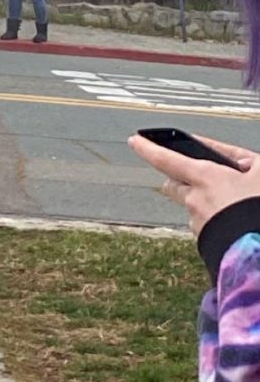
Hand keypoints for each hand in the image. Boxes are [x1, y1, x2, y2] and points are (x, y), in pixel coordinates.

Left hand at [128, 133, 257, 236]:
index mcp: (205, 177)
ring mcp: (198, 223)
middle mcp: (195, 200)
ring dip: (200, 200)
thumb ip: (246, 160)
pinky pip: (203, 224)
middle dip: (176, 178)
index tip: (134, 140)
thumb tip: (238, 161)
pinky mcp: (205, 241)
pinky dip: (212, 218)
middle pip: (173, 185)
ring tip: (229, 202)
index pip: (166, 159)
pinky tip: (231, 221)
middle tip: (188, 174)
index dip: (148, 148)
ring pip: (191, 205)